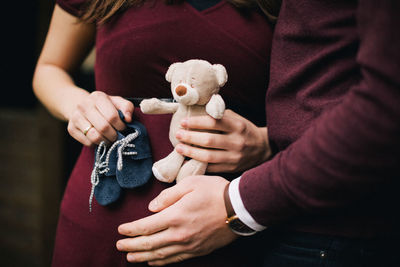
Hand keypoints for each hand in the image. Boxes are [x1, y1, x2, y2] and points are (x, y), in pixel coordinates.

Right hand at [67, 91, 133, 145]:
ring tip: (110, 139)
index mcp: (97, 97)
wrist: (82, 106)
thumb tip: (128, 119)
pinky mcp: (71, 128)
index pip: (112, 116)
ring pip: (95, 137)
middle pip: (103, 127)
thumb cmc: (104, 106)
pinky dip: (97, 144)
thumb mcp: (117, 102)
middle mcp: (84, 105)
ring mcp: (75, 117)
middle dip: (114, 135)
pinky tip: (100, 139)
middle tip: (117, 136)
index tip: (123, 128)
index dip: (120, 126)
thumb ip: (126, 107)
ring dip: (106, 141)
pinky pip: (88, 143)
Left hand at [116, 175, 237, 265]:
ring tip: (130, 256)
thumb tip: (152, 207)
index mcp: (175, 216)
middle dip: (131, 245)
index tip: (120, 230)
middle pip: (149, 243)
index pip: (145, 226)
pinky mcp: (198, 250)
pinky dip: (161, 262)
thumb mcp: (190, 184)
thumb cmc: (215, 192)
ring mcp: (189, 245)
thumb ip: (168, 196)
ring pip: (160, 254)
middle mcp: (179, 234)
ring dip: (142, 256)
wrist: (239, 208)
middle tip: (119, 245)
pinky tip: (153, 261)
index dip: (130, 229)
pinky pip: (175, 259)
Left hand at [175, 109, 270, 172]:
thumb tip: (197, 110)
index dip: (196, 122)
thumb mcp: (237, 119)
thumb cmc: (245, 131)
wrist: (264, 149)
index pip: (213, 122)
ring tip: (179, 148)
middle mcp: (237, 142)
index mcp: (238, 126)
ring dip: (191, 152)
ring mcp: (234, 157)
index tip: (183, 122)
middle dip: (190, 137)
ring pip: (208, 156)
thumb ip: (220, 115)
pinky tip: (188, 160)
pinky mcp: (232, 168)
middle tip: (178, 134)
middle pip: (209, 140)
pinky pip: (212, 168)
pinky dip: (198, 164)